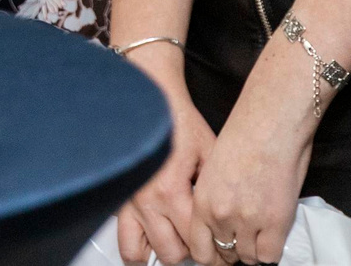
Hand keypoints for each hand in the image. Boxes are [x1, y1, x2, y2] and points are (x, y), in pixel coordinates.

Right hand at [114, 44, 219, 263]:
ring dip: (164, 252)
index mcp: (172, 190)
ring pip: (144, 254)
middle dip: (191, 252)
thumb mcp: (210, 153)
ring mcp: (129, 203)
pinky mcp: (119, 201)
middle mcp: (147, 202)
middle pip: (173, 253)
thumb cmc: (179, 121)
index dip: (215, 249)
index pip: (197, 239)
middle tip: (204, 243)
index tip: (224, 250)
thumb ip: (217, 188)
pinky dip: (138, 250)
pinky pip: (125, 241)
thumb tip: (230, 216)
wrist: (150, 101)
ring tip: (177, 244)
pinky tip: (152, 244)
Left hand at [191, 35, 319, 261]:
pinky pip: (270, 256)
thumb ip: (214, 198)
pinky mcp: (275, 222)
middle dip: (233, 250)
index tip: (221, 249)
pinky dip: (272, 249)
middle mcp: (221, 215)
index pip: (199, 249)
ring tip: (261, 231)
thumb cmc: (246, 133)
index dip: (212, 254)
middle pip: (224, 256)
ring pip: (249, 258)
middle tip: (244, 238)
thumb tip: (221, 220)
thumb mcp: (214, 169)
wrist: (271, 119)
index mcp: (202, 201)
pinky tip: (274, 231)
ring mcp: (248, 221)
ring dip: (254, 248)